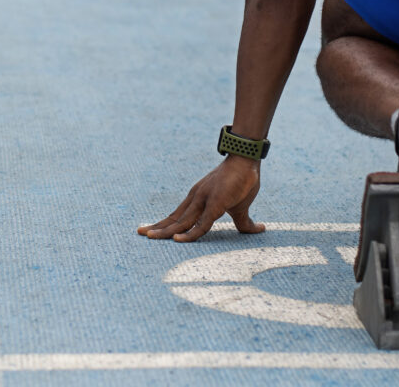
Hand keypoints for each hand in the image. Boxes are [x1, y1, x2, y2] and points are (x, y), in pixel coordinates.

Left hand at [138, 155, 264, 241]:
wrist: (247, 160)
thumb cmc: (243, 182)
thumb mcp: (240, 207)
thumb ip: (244, 221)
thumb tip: (259, 229)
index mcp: (198, 199)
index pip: (177, 215)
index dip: (165, 224)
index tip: (152, 230)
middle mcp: (196, 199)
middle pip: (173, 217)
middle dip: (156, 226)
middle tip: (139, 233)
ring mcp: (204, 201)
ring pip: (181, 221)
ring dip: (164, 231)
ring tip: (149, 237)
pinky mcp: (216, 204)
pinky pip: (201, 223)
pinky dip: (189, 233)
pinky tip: (177, 239)